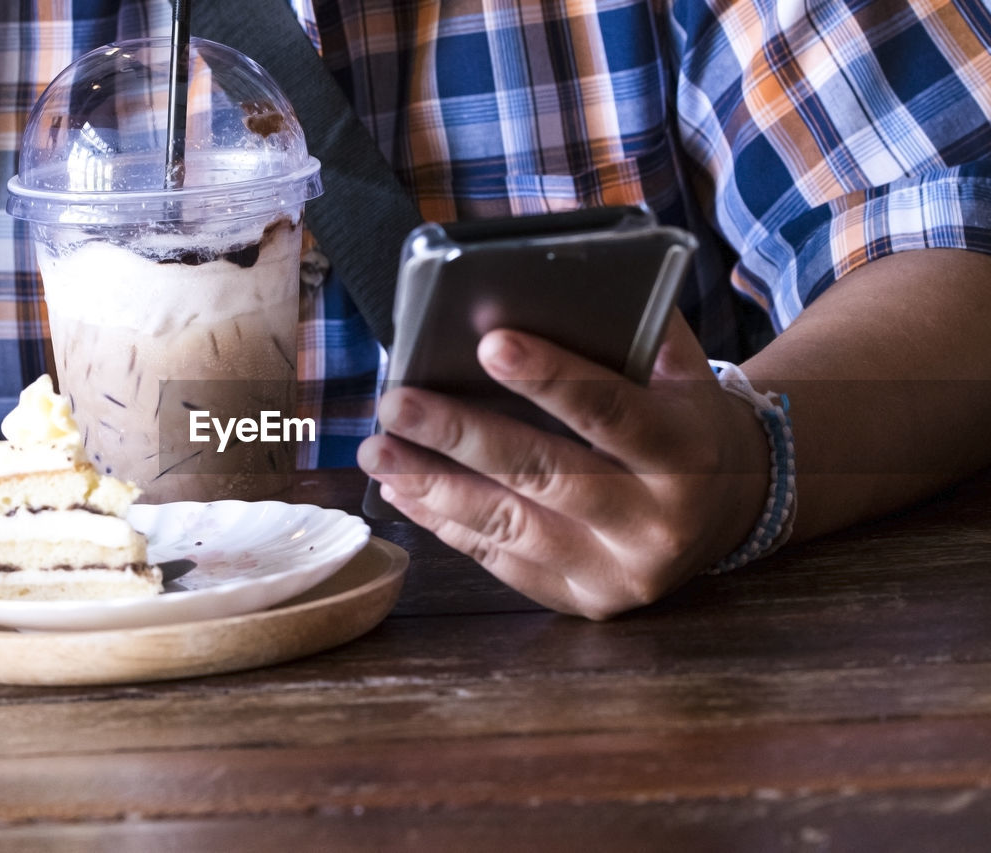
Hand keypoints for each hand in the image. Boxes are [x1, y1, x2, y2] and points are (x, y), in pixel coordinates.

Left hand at [357, 312, 771, 618]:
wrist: (730, 508)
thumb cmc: (685, 419)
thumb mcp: (681, 370)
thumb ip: (627, 329)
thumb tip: (536, 286)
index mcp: (685, 452)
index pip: (611, 410)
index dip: (550, 378)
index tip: (489, 342)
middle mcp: (656, 521)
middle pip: (545, 474)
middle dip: (461, 435)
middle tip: (396, 402)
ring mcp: (619, 572)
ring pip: (510, 526)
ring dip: (433, 486)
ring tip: (378, 450)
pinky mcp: (585, 600)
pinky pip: (501, 561)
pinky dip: (446, 523)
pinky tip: (403, 490)